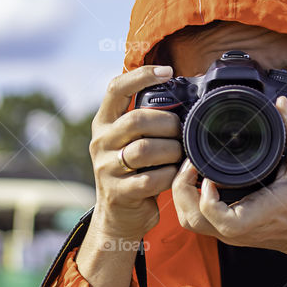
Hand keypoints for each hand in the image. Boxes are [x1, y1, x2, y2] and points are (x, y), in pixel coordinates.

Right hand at [78, 64, 184, 286]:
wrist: (120, 215)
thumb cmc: (137, 171)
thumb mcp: (133, 140)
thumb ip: (149, 119)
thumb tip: (185, 93)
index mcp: (105, 123)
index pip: (115, 88)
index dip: (141, 75)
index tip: (167, 71)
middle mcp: (101, 142)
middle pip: (136, 120)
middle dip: (167, 124)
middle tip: (180, 132)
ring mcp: (106, 168)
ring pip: (145, 149)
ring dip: (171, 151)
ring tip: (179, 155)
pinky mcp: (118, 192)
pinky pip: (150, 178)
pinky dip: (169, 176)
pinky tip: (175, 175)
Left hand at [171, 95, 286, 272]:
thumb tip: (282, 105)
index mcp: (252, 217)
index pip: (214, 215)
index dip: (204, 195)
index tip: (209, 174)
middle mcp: (235, 230)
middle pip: (191, 218)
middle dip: (183, 188)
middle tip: (192, 163)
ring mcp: (229, 234)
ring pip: (190, 221)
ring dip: (183, 196)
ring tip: (192, 170)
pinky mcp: (228, 232)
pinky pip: (198, 221)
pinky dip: (191, 202)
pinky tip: (199, 181)